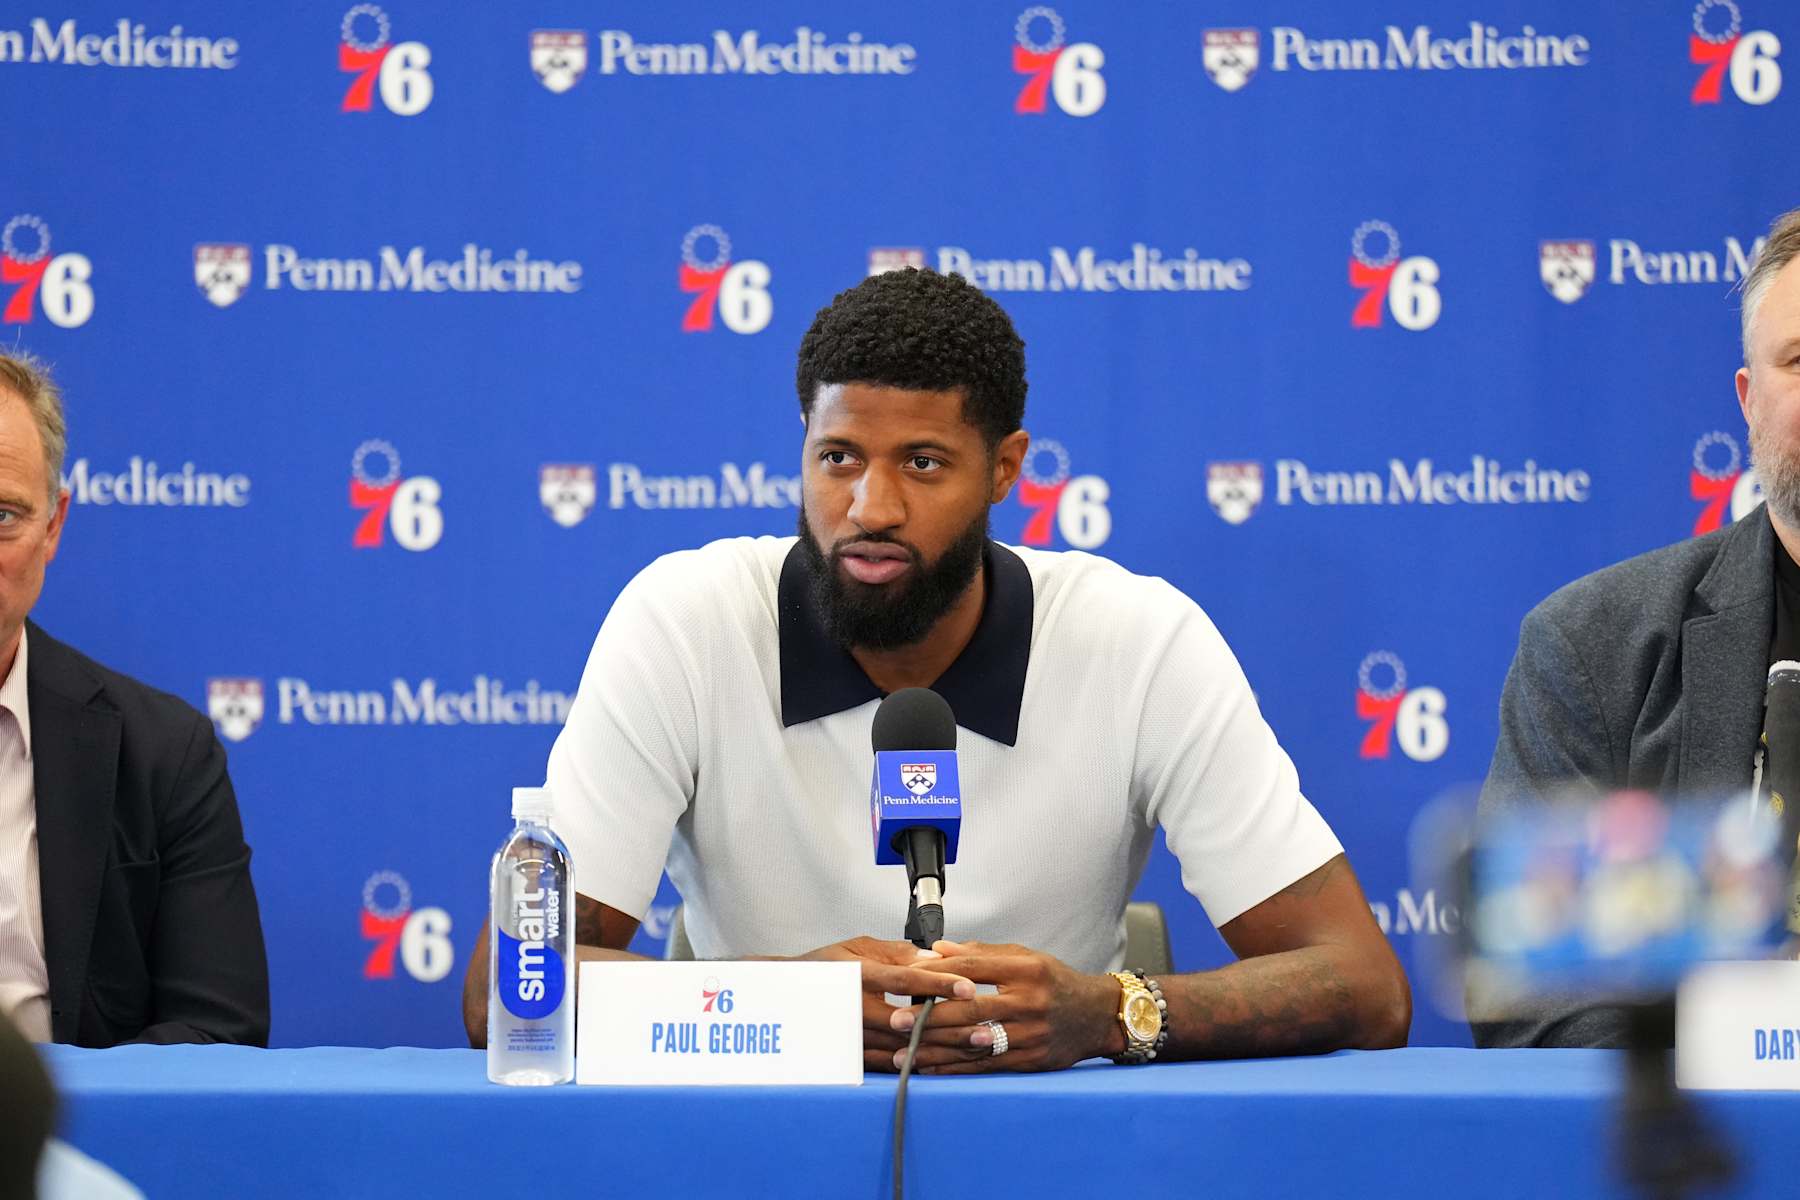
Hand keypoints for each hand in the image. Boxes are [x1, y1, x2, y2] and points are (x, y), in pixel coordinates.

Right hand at [796, 936, 975, 1072]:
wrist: (789, 999)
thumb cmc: (825, 969)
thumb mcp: (857, 948)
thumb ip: (896, 953)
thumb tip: (933, 956)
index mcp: (858, 976)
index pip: (903, 979)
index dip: (937, 983)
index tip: (967, 986)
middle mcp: (856, 1009)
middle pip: (911, 1021)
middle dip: (950, 1024)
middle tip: (985, 1026)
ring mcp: (855, 1038)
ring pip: (905, 1047)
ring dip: (943, 1047)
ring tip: (976, 1044)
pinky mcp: (856, 1058)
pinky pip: (894, 1063)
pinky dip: (923, 1061)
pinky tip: (949, 1060)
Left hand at [895, 941, 1119, 1073]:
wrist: (1097, 1015)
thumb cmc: (1055, 982)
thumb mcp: (1025, 957)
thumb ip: (980, 953)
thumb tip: (936, 949)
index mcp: (1026, 969)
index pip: (972, 968)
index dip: (937, 973)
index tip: (906, 979)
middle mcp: (1029, 1001)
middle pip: (970, 1008)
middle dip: (928, 1016)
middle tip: (895, 1020)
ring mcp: (1031, 1034)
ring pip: (974, 1042)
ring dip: (935, 1050)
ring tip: (902, 1053)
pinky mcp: (1031, 1060)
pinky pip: (986, 1066)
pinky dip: (956, 1069)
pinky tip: (931, 1070)